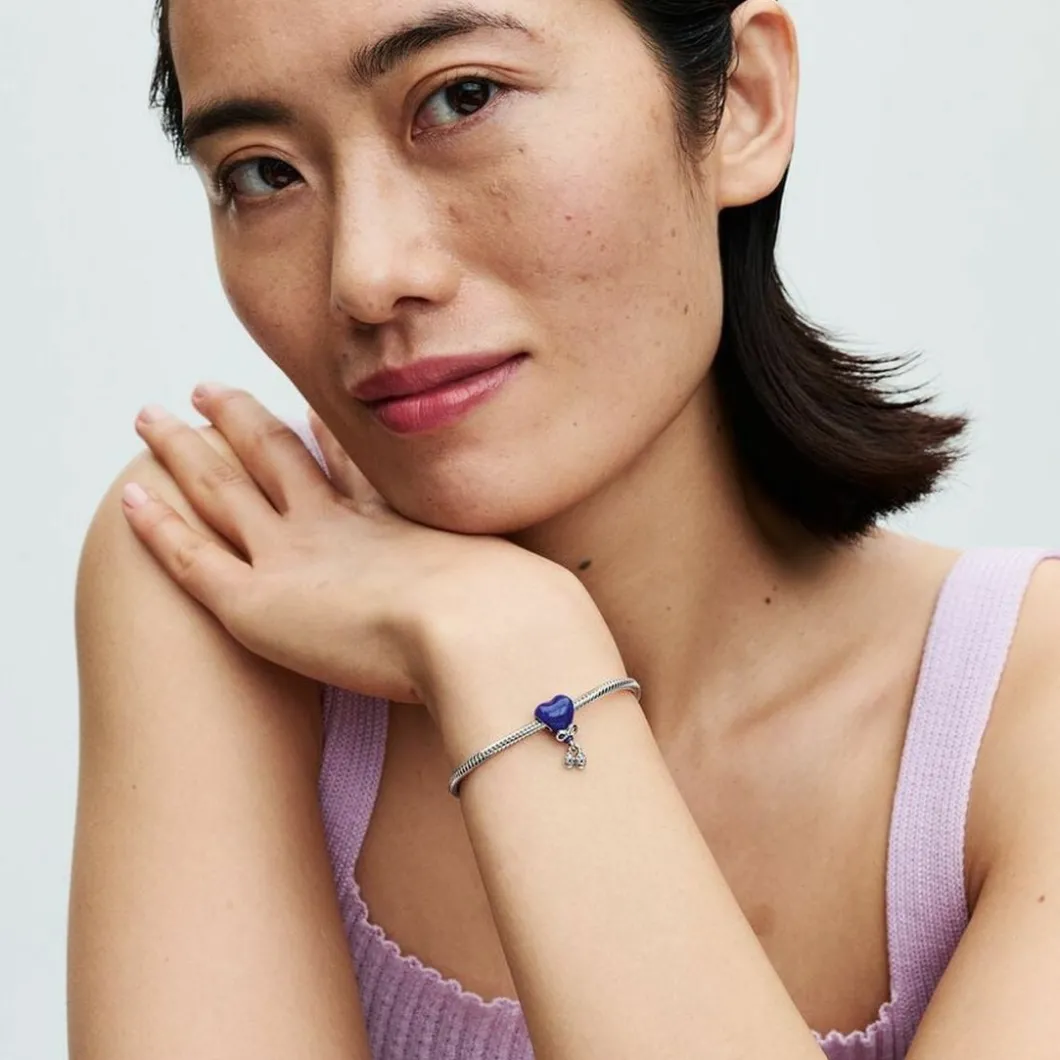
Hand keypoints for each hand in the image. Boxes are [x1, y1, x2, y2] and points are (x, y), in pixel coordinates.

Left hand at [121, 385, 577, 709]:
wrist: (492, 632)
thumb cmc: (521, 621)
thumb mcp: (530, 593)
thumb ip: (530, 598)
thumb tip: (572, 622)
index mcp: (396, 518)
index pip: (345, 464)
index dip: (319, 435)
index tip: (300, 410)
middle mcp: (339, 524)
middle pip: (274, 453)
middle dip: (241, 419)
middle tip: (210, 388)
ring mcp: (295, 556)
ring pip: (222, 488)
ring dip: (186, 449)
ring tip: (153, 415)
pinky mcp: (260, 603)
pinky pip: (193, 558)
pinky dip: (160, 527)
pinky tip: (127, 496)